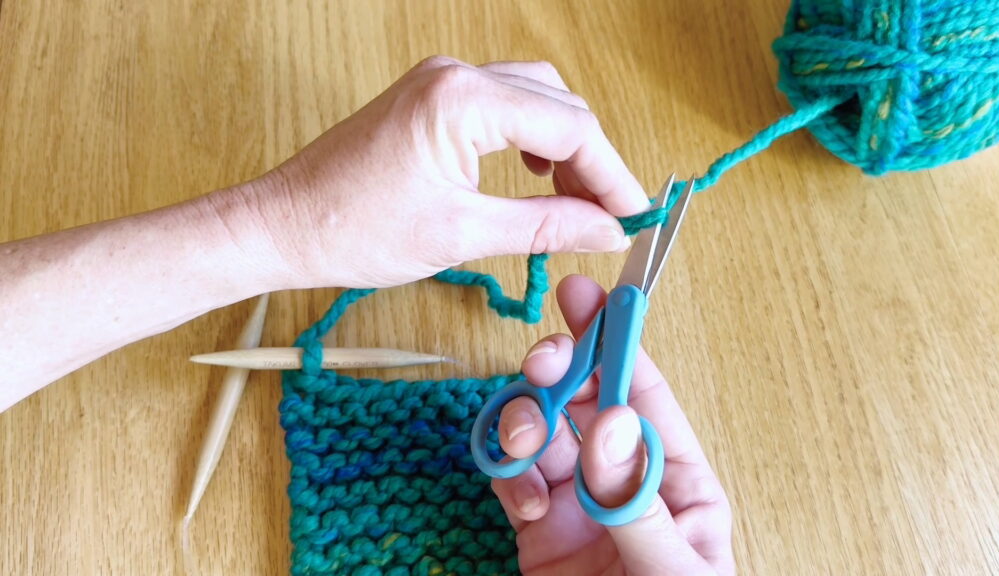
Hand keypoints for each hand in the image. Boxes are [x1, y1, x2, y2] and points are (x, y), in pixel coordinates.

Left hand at [230, 56, 649, 288]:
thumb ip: (545, 227)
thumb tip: (608, 230)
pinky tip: (536, 178)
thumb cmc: (353, 229)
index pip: (570, 128)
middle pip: (560, 108)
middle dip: (594, 163)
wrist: (286, 225)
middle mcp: (455, 77)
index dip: (611, 176)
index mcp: (462, 101)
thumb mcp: (461, 235)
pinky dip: (533, 140)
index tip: (633, 217)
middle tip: (610, 219)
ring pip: (536, 100)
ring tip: (577, 204)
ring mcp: (441, 83)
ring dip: (566, 150)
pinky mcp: (432, 100)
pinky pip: (504, 105)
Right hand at [491, 275, 734, 574]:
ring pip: (539, 431)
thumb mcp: (675, 573)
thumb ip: (638, 504)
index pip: (644, 395)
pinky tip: (522, 498)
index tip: (588, 296)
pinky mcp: (535, 529)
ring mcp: (575, 503)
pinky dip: (507, 474)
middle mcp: (621, 480)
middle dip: (559, 372)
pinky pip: (511, 478)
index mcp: (675, 480)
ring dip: (525, 420)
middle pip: (582, 400)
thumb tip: (613, 425)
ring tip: (527, 445)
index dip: (617, 340)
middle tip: (543, 364)